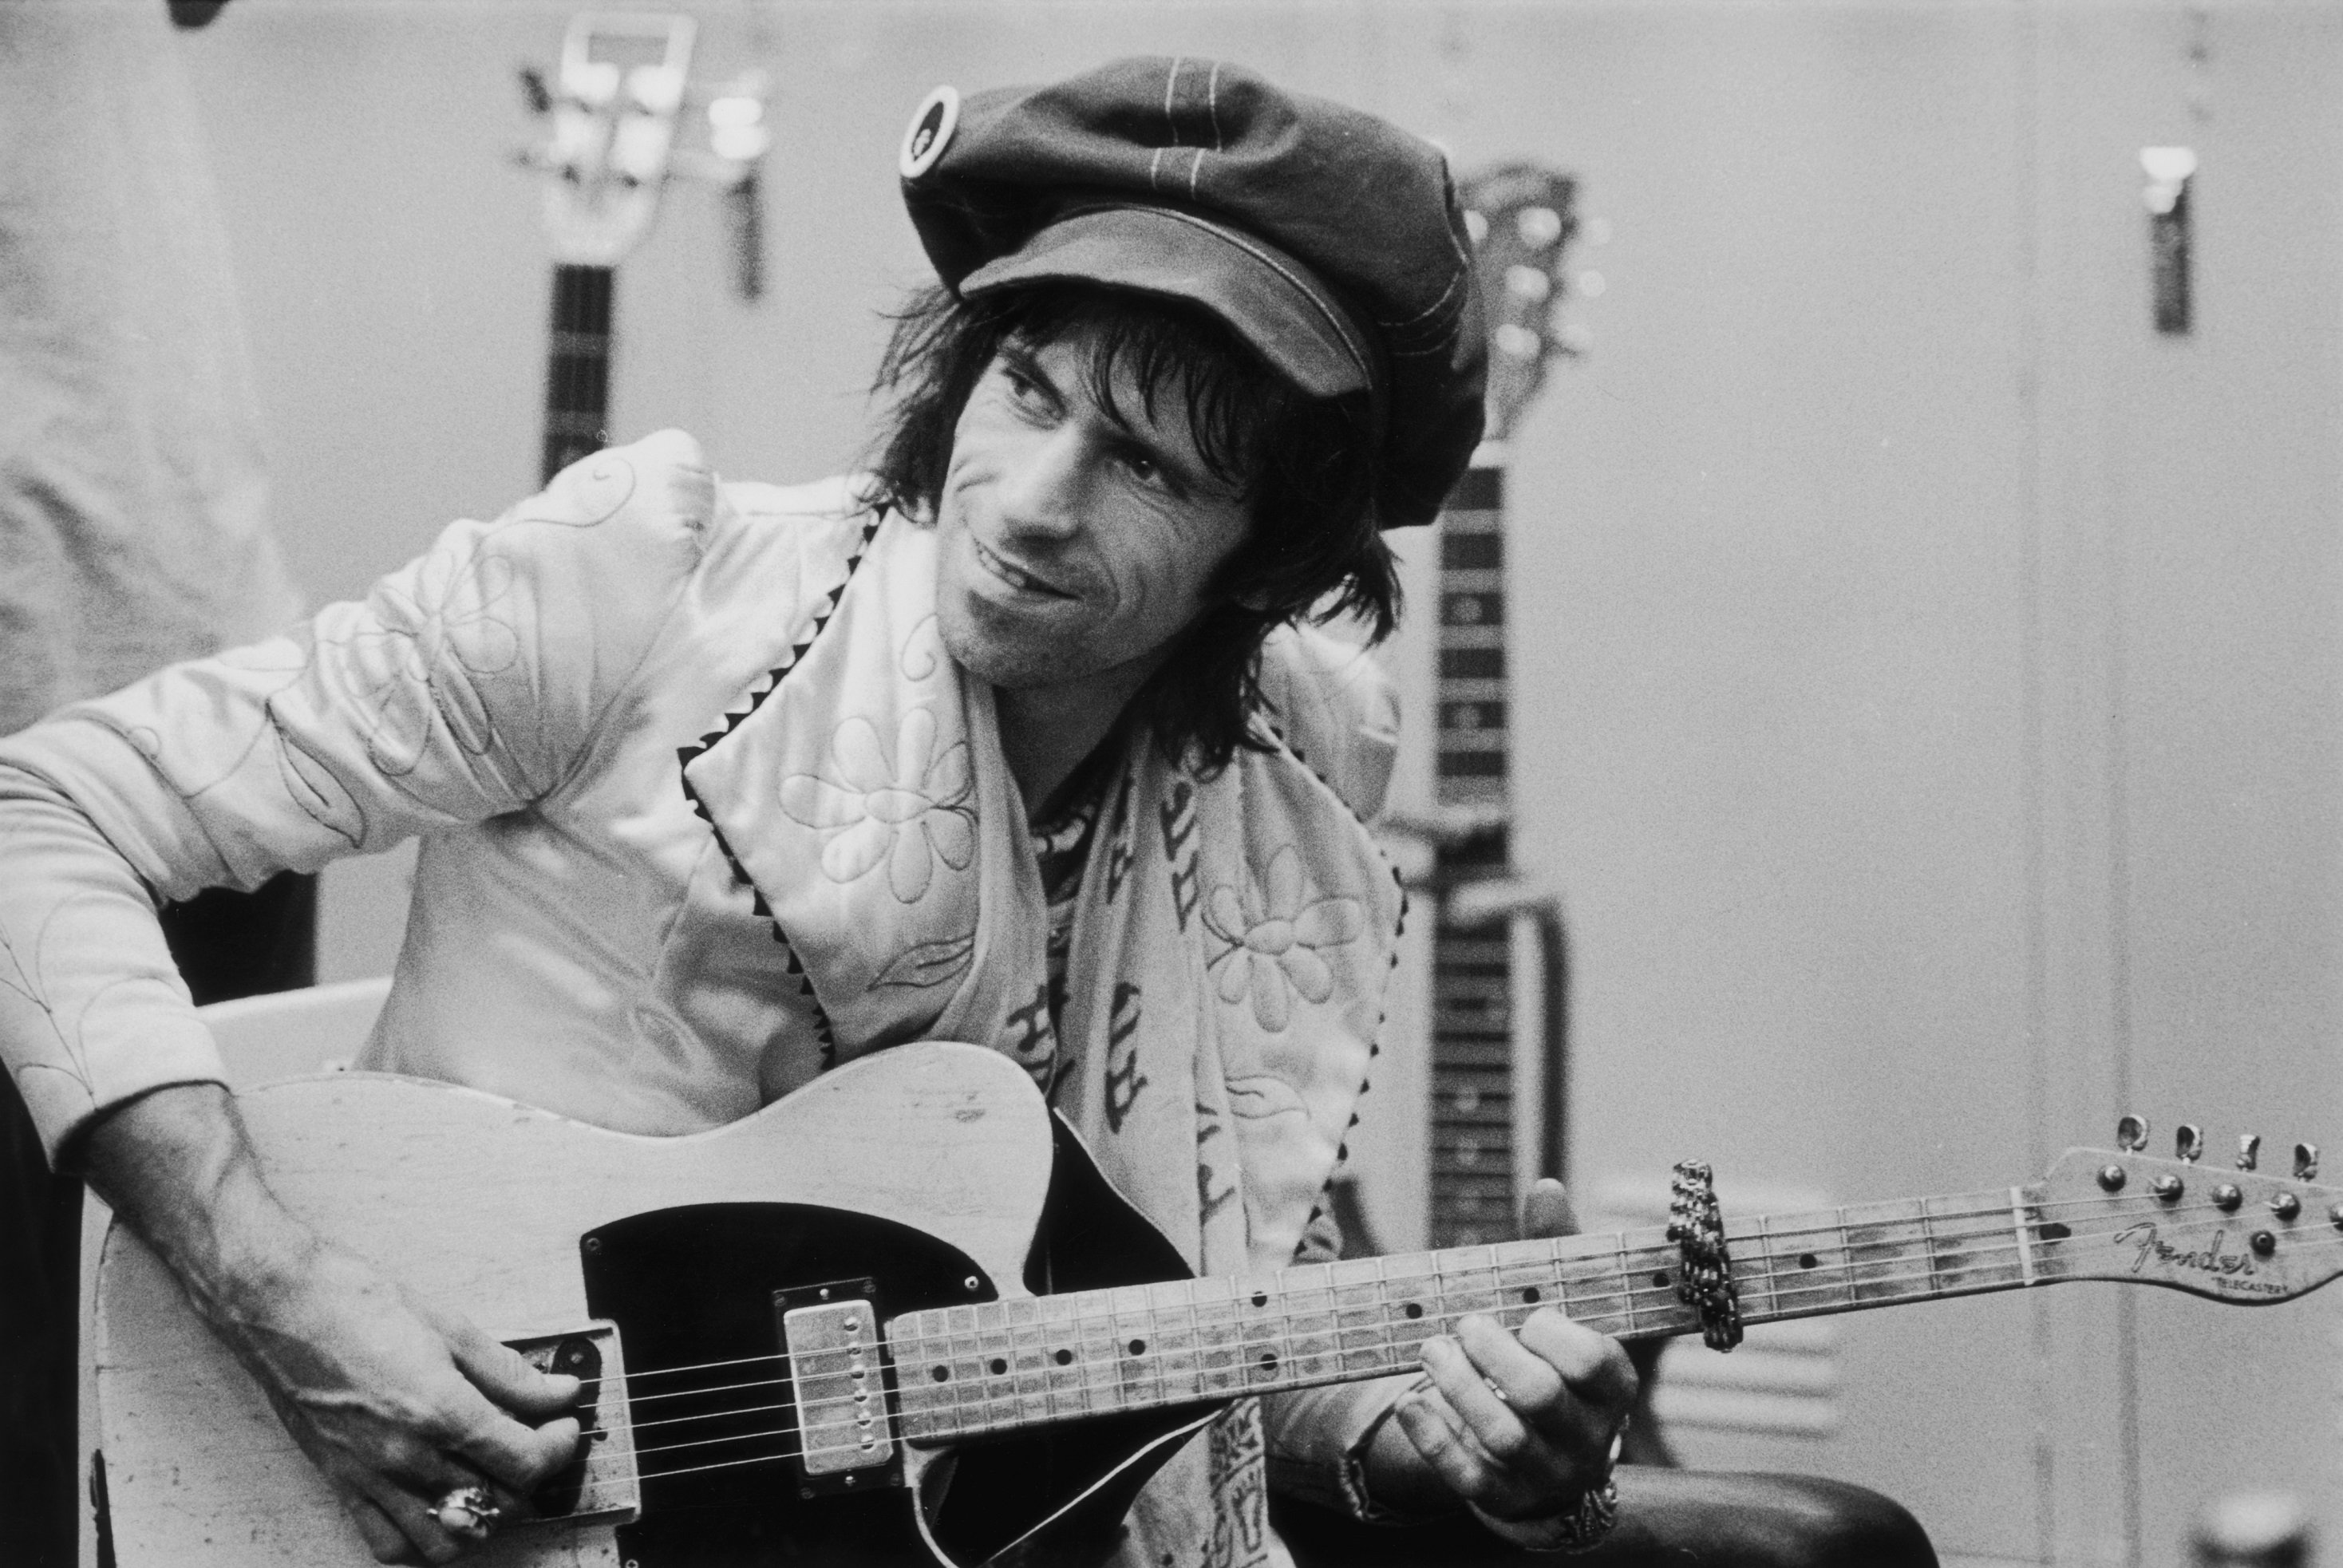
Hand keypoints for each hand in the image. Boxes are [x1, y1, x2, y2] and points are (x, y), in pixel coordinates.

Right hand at [225, 1240, 583, 1563]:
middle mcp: (403, 1454)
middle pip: (498, 1503)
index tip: (565, 1424)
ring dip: (485, 1518)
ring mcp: (369, 1476)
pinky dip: (425, 1540)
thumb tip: (556, 1391)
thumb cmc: (351, 1302)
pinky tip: (442, 1506)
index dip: (560, 1445)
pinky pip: (389, 1545)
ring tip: (496, 1478)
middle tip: (539, 1442)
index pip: (525, 1460)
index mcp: (437, 1410)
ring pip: (448, 1539)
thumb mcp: (449, 1326)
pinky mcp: (342, 1483)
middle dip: (534, 1477)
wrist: (276, 1303)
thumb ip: (509, 1371)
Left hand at [1362, 1178, 1637, 1524]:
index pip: (1595, 1362)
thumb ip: (1556, 1253)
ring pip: (1502, 1436)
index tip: (1529, 1315)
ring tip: (1430, 1350)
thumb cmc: (1553, 1362)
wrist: (1544, 1458)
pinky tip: (1410, 1400)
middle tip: (1464, 1325)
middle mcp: (1589, 1437)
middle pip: (1540, 1396)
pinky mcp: (1501, 1497)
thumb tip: (1545, 1188)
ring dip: (1458, 1386)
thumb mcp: (1565, 1312)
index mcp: (1614, 1386)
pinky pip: (1465, 1475)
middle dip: (1494, 1354)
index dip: (1558, 1335)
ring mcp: (1546, 1472)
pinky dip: (1432, 1434)